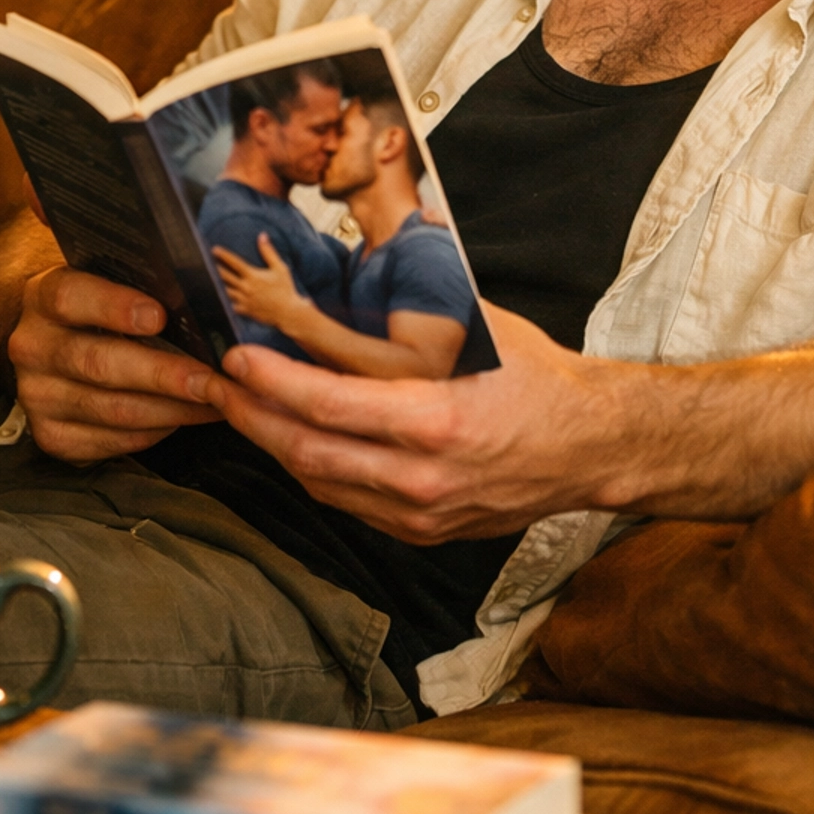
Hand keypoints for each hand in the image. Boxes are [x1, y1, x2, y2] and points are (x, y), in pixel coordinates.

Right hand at [9, 266, 227, 465]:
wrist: (58, 351)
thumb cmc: (101, 311)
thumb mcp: (106, 283)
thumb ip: (133, 279)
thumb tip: (188, 290)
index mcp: (42, 297)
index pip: (69, 297)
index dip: (113, 307)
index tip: (158, 316)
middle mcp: (32, 347)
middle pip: (98, 363)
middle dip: (162, 374)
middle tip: (209, 379)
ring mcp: (38, 396)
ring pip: (113, 409)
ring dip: (171, 409)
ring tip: (213, 401)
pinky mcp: (53, 436)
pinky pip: (113, 440)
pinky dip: (157, 431)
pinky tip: (186, 417)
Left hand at [212, 237, 312, 337]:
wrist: (288, 313)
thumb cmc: (286, 289)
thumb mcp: (280, 268)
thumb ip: (269, 252)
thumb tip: (262, 236)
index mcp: (253, 276)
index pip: (234, 263)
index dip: (223, 255)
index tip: (214, 249)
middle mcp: (246, 288)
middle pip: (224, 276)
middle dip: (214, 268)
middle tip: (204, 262)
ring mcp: (243, 300)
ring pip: (224, 291)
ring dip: (216, 284)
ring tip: (207, 278)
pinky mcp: (244, 310)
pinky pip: (229, 305)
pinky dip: (222, 300)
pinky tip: (216, 296)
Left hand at [215, 303, 631, 539]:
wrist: (593, 448)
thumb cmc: (540, 381)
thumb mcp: (481, 334)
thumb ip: (415, 318)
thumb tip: (355, 282)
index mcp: (436, 421)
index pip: (328, 407)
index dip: (272, 384)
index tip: (235, 359)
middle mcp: (423, 478)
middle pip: (308, 455)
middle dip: (254, 418)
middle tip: (219, 386)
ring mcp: (422, 514)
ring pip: (321, 485)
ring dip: (276, 447)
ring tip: (245, 409)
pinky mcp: (424, 532)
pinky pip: (349, 504)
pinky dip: (314, 472)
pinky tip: (295, 442)